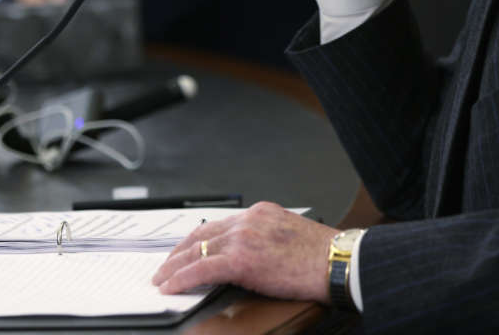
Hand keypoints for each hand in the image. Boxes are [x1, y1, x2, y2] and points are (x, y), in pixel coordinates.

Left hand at [152, 202, 336, 302]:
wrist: (337, 261)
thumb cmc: (322, 255)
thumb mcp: (290, 235)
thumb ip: (266, 238)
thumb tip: (249, 256)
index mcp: (260, 213)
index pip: (218, 224)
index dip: (197, 239)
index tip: (185, 249)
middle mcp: (248, 220)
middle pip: (202, 234)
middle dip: (179, 252)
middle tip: (164, 266)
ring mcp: (244, 238)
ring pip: (197, 250)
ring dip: (174, 267)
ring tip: (162, 279)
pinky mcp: (242, 259)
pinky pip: (202, 268)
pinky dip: (182, 278)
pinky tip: (171, 286)